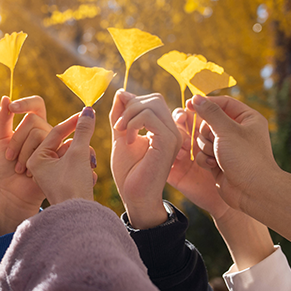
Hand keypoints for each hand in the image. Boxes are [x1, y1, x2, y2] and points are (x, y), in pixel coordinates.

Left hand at [0, 96, 50, 236]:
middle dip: (17, 140)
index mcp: (33, 125)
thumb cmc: (6, 166)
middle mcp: (47, 132)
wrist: (13, 191)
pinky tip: (29, 173)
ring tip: (21, 169)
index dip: (26, 102)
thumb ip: (2, 120)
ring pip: (40, 134)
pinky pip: (51, 148)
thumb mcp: (0, 141)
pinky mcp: (61, 157)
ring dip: (24, 153)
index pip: (36, 104)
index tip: (12, 108)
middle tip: (11, 158)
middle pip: (34, 120)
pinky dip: (32, 161)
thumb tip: (6, 98)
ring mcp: (56, 144)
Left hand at [27, 107, 95, 204]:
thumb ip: (83, 130)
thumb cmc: (73, 186)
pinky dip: (84, 169)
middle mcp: (40, 166)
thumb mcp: (78, 154)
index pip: (56, 132)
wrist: (78, 217)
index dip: (74, 122)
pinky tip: (90, 178)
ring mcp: (50, 175)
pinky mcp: (61, 182)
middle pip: (65, 145)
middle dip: (81, 149)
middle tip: (89, 156)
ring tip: (90, 170)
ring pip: (72, 156)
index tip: (88, 113)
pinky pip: (74, 166)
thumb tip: (88, 111)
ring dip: (84, 160)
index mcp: (36, 158)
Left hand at [110, 91, 181, 228]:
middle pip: (153, 98)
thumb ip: (121, 115)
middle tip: (117, 127)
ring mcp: (173, 136)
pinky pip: (150, 117)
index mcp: (163, 129)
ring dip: (128, 115)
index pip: (151, 100)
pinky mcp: (168, 142)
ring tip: (120, 133)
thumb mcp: (121, 136)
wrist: (135, 197)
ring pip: (151, 104)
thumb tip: (121, 92)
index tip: (117, 121)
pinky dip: (133, 123)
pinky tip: (127, 139)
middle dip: (130, 107)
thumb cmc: (129, 172)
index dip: (130, 103)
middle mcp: (172, 130)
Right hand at [188, 95, 279, 211]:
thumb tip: (196, 98)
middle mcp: (237, 131)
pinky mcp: (218, 160)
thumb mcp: (227, 131)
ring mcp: (227, 147)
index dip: (207, 103)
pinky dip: (205, 159)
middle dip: (207, 133)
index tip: (190, 104)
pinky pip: (202, 153)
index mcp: (247, 119)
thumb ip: (210, 113)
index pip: (223, 103)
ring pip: (202, 138)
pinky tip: (215, 166)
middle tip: (214, 140)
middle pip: (209, 122)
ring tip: (217, 156)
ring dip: (205, 147)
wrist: (251, 191)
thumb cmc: (246, 158)